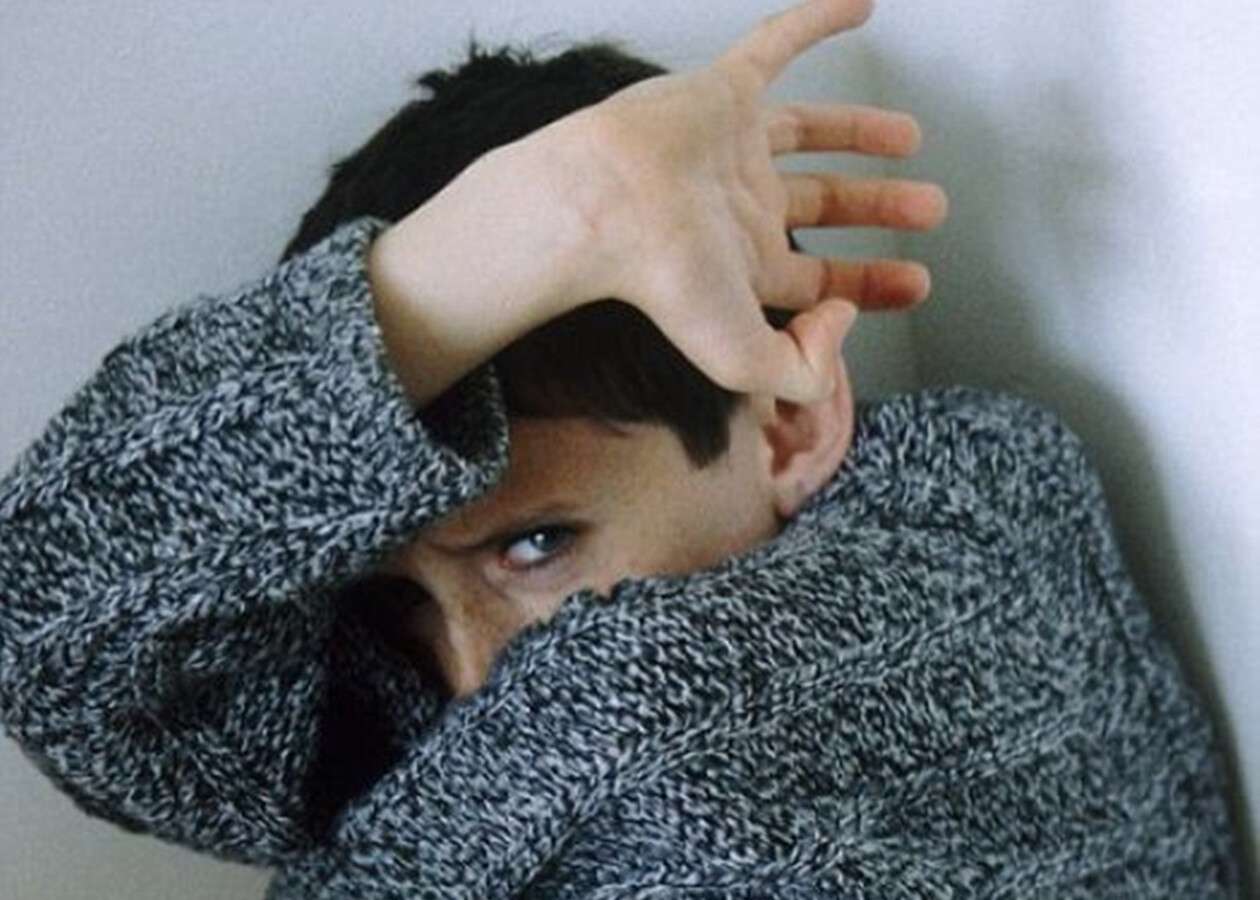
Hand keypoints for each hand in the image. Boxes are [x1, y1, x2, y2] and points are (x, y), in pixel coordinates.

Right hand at [561, 0, 947, 403]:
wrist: (610, 207)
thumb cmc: (663, 281)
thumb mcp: (744, 359)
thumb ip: (802, 368)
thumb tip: (843, 317)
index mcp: (743, 267)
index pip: (820, 279)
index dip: (872, 283)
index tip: (917, 282)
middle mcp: (737, 206)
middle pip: (823, 205)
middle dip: (879, 208)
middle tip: (930, 207)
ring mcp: (729, 146)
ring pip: (808, 132)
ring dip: (860, 133)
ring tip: (910, 139)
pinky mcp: (722, 91)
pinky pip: (776, 44)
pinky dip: (817, 20)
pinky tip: (861, 3)